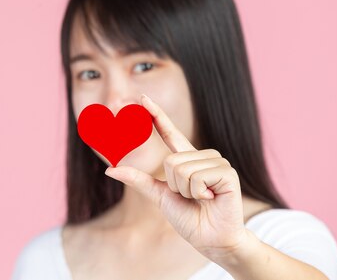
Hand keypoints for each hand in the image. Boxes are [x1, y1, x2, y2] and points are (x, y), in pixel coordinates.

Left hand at [104, 93, 249, 261]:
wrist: (211, 240)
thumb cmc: (188, 219)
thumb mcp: (159, 196)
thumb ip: (138, 180)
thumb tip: (108, 170)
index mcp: (187, 159)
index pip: (168, 131)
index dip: (156, 114)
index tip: (142, 98)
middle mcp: (202, 156)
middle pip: (171, 161)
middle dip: (175, 185)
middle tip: (192, 198)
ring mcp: (217, 162)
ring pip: (182, 168)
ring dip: (187, 191)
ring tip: (203, 199)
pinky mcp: (227, 172)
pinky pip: (197, 177)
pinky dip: (198, 193)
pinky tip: (212, 199)